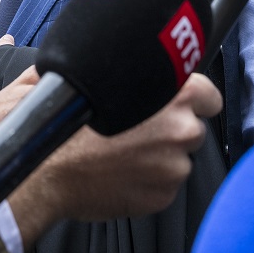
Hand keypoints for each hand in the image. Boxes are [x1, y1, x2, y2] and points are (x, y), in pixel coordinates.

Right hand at [6, 71, 221, 244]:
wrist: (45, 170)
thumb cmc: (67, 124)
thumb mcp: (94, 75)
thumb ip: (129, 67)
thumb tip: (137, 56)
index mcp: (174, 93)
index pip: (208, 96)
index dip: (192, 100)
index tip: (177, 106)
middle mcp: (181, 128)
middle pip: (192, 128)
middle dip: (171, 130)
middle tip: (137, 131)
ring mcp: (173, 166)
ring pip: (177, 158)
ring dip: (159, 157)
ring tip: (122, 152)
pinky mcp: (162, 196)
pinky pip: (163, 184)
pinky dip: (148, 181)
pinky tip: (120, 172)